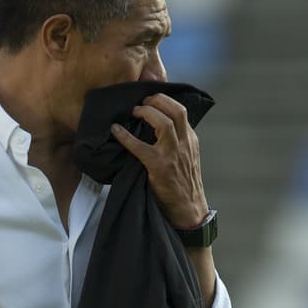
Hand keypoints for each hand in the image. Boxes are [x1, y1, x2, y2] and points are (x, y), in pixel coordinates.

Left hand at [110, 93, 209, 231]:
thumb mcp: (186, 159)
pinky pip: (140, 146)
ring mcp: (173, 155)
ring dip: (146, 112)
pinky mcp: (160, 167)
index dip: (165, 99)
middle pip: (176, 110)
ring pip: (164, 122)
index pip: (181, 111)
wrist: (189, 211)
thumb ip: (176, 143)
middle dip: (157, 100)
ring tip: (134, 112)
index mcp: (191, 140)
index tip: (151, 96)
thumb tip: (156, 128)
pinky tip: (116, 130)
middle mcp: (185, 143)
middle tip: (142, 102)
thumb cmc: (183, 186)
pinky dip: (126, 136)